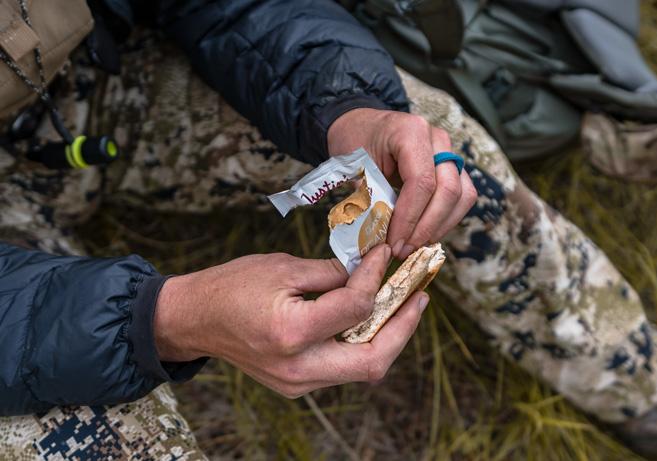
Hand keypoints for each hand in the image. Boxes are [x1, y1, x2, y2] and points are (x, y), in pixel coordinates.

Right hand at [153, 244, 427, 397]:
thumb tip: (371, 269)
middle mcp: (298, 368)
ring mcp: (298, 383)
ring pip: (362, 369)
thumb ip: (332, 273)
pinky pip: (343, 369)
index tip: (384, 254)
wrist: (194, 320)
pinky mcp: (297, 385)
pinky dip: (363, 344)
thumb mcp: (283, 267)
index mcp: (291, 332)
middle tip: (420, 299)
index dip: (377, 278)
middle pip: (373, 362)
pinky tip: (372, 320)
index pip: (356, 308)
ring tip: (404, 306)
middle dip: (403, 329)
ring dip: (388, 338)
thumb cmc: (232, 287)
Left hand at [327, 108, 476, 258]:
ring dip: (440, 227)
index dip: (410, 218)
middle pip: (448, 190)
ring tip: (414, 246)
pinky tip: (424, 234)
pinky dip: (446, 220)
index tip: (394, 242)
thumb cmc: (355, 144)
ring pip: (462, 196)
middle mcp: (437, 139)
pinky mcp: (453, 167)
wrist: (361, 127)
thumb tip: (381, 238)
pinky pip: (462, 197)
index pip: (422, 182)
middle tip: (404, 250)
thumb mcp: (355, 167)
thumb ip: (371, 198)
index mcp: (410, 131)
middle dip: (427, 227)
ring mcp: (449, 152)